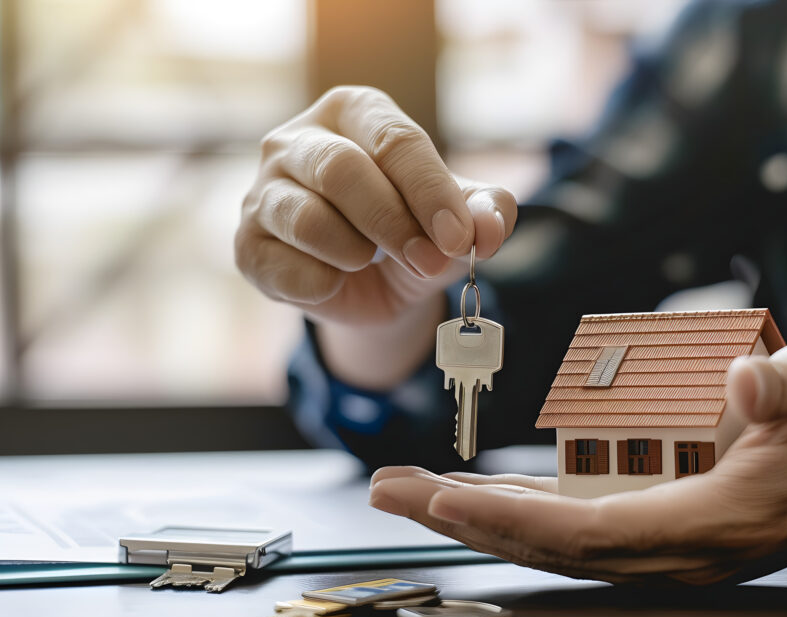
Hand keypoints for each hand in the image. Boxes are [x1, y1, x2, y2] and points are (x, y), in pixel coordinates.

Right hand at [235, 86, 516, 387]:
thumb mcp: (456, 220)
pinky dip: (321, 284)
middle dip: (393, 223)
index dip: (431, 192)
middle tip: (428, 260)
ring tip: (369, 260)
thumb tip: (491, 227)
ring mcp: (263, 190)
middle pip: (341, 169)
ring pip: (305, 217)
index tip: (458, 237)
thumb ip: (485, 213)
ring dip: (354, 252)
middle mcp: (298, 140)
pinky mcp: (247, 244)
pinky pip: (281, 266)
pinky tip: (335, 281)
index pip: (394, 140)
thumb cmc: (413, 232)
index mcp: (354, 112)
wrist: (373, 287)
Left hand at [369, 343, 786, 583]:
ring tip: (413, 492)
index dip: (510, 520)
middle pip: (550, 547)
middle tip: (391, 492)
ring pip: (554, 541)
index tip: (440, 501)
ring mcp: (665, 545)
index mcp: (710, 522)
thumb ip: (784, 388)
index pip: (589, 532)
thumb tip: (742, 380)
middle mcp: (676, 550)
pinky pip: (573, 527)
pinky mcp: (659, 527)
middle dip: (465, 521)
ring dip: (480, 517)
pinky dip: (518, 511)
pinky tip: (480, 494)